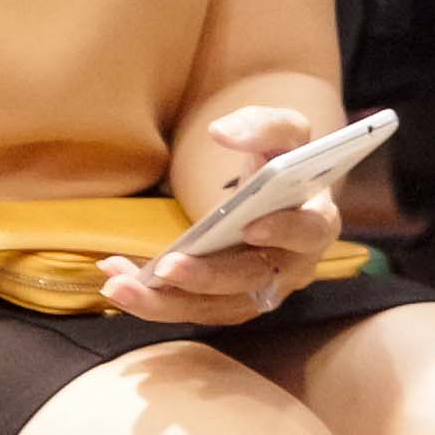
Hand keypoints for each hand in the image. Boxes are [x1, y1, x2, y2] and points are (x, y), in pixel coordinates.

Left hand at [100, 95, 342, 326]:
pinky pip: (192, 309)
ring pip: (215, 307)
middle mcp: (292, 267)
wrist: (275, 197)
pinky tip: (119, 279)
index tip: (250, 225)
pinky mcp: (229, 304)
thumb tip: (222, 132)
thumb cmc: (283, 162)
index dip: (284, 231)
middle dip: (207, 277)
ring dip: (166, 302)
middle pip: (252, 279)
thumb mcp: (285, 132)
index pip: (309, 232)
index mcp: (316, 222)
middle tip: (165, 268)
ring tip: (119, 285)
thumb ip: (262, 125)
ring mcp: (260, 291)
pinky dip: (154, 300)